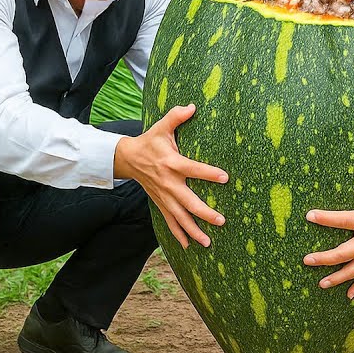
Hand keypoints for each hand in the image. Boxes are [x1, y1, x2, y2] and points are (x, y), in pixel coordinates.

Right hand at [115, 104, 227, 248]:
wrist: (127, 158)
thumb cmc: (150, 142)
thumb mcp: (162, 127)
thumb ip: (177, 116)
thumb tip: (193, 106)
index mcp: (172, 163)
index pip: (194, 169)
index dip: (209, 173)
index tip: (226, 178)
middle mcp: (168, 183)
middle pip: (188, 201)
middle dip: (204, 213)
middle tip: (221, 221)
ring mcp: (163, 196)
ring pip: (179, 217)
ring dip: (193, 231)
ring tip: (208, 242)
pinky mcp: (160, 203)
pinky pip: (169, 222)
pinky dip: (178, 234)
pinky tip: (188, 246)